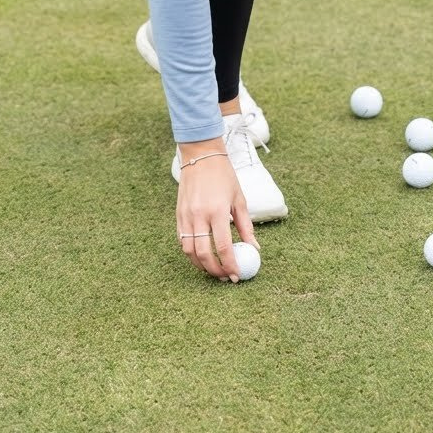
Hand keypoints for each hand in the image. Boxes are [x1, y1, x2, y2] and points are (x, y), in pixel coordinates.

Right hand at [176, 142, 259, 281]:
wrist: (200, 155)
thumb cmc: (224, 176)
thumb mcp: (239, 199)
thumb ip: (246, 226)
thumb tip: (254, 248)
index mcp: (217, 211)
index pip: (223, 246)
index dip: (230, 264)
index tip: (236, 276)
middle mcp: (199, 215)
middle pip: (203, 253)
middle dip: (215, 270)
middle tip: (224, 277)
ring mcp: (186, 215)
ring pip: (188, 250)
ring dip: (200, 265)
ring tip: (213, 269)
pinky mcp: (178, 214)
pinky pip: (182, 240)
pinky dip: (190, 252)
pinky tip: (201, 255)